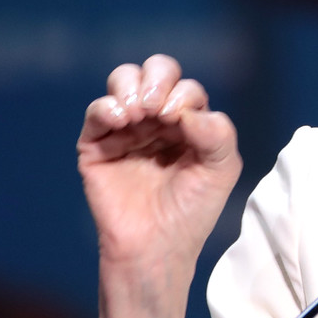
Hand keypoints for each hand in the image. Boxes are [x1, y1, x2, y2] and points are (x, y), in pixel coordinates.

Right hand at [77, 55, 241, 271]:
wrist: (156, 245)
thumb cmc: (191, 211)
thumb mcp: (220, 170)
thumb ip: (218, 134)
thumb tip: (189, 110)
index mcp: (188, 123)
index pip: (185, 87)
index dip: (183, 94)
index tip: (179, 121)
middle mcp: (156, 120)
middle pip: (154, 71)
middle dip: (157, 78)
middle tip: (157, 108)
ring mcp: (125, 129)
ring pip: (123, 81)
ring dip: (130, 87)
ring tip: (137, 114)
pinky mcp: (97, 144)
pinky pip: (97, 111)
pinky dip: (107, 107)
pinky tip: (121, 121)